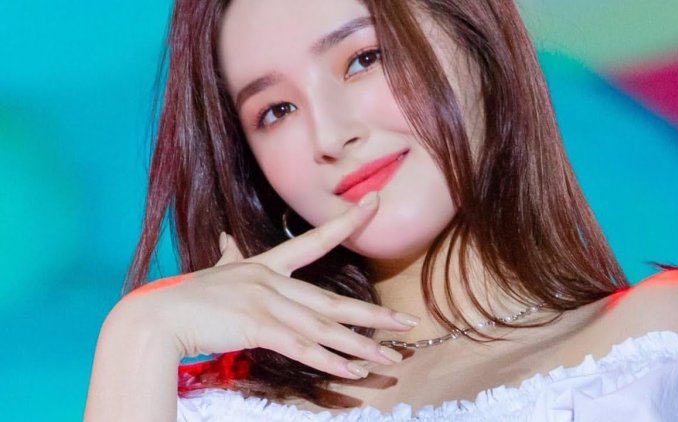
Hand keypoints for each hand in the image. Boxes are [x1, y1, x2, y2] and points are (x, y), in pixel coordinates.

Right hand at [120, 192, 417, 378]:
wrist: (157, 315)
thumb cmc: (187, 296)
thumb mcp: (215, 270)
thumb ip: (227, 255)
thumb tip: (225, 237)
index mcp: (266, 265)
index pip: (314, 241)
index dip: (346, 223)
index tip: (373, 205)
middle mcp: (273, 281)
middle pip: (332, 300)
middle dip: (373, 315)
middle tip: (406, 322)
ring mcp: (267, 303)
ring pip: (323, 328)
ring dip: (359, 347)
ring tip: (390, 358)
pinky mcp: (258, 327)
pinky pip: (302, 347)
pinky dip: (329, 360)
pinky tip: (352, 370)